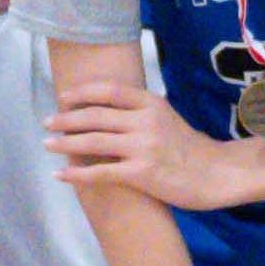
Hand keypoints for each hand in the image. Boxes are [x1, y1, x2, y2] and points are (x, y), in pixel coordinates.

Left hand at [49, 59, 248, 210]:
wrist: (217, 174)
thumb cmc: (190, 148)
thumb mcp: (167, 118)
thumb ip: (140, 112)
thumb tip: (107, 110)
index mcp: (151, 103)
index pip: (109, 91)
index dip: (82, 92)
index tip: (64, 98)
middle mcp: (145, 121)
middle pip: (95, 115)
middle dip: (66, 119)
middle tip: (47, 122)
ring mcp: (143, 147)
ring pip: (92, 142)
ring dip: (65, 143)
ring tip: (48, 144)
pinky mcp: (141, 174)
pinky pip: (100, 172)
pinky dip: (76, 174)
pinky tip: (61, 174)